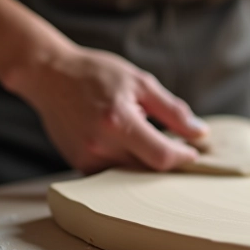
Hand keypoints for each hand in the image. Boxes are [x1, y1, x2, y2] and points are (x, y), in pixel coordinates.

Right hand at [6, 45, 206, 173]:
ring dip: (144, 165)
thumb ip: (173, 111)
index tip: (191, 152)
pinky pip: (110, 174)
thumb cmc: (96, 74)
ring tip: (148, 144)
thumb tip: (199, 133)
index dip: (182, 158)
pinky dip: (124, 164)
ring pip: (129, 176)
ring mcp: (86, 158)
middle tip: (175, 147)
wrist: (49, 75)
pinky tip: (126, 146)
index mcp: (120, 121)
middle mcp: (100, 144)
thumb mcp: (140, 83)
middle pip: (147, 170)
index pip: (161, 156)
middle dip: (165, 162)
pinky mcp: (77, 163)